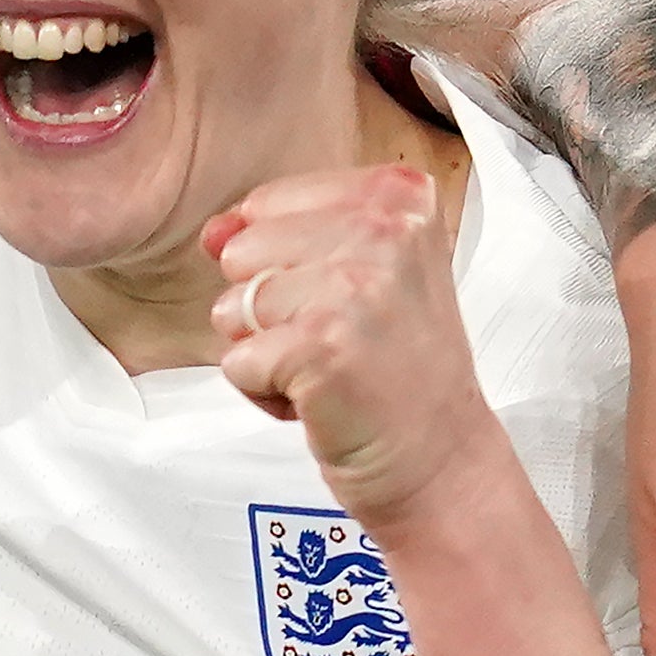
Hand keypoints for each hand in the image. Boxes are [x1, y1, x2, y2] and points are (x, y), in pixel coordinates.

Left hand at [204, 165, 509, 526]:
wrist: (441, 460)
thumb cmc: (400, 370)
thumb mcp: (357, 273)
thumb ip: (281, 235)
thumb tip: (214, 232)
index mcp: (398, 196)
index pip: (268, 204)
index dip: (285, 265)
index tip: (350, 300)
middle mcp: (383, 231)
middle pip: (243, 253)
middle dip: (270, 309)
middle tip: (339, 341)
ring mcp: (351, 288)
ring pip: (233, 307)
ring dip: (266, 352)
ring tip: (330, 369)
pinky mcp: (318, 347)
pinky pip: (236, 361)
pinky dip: (265, 393)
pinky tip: (321, 399)